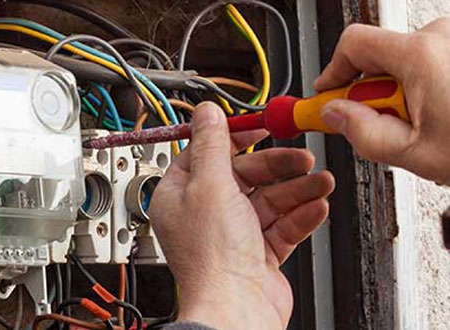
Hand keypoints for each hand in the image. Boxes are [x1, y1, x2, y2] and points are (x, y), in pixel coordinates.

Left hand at [149, 103, 334, 329]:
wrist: (237, 308)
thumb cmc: (213, 257)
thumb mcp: (211, 184)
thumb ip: (213, 145)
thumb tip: (205, 112)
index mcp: (179, 196)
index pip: (204, 155)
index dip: (233, 138)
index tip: (259, 127)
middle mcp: (203, 215)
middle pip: (243, 176)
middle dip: (276, 166)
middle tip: (302, 157)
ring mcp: (232, 235)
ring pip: (268, 201)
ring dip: (297, 189)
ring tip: (321, 181)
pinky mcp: (257, 254)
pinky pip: (282, 226)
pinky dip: (300, 215)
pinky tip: (316, 206)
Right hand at [315, 18, 449, 182]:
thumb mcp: (412, 153)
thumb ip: (361, 131)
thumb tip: (335, 115)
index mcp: (420, 56)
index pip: (354, 44)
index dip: (332, 71)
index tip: (326, 95)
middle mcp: (442, 38)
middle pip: (381, 55)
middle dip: (374, 90)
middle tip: (383, 123)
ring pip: (411, 60)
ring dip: (406, 89)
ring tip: (426, 124)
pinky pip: (436, 60)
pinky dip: (431, 85)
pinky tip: (445, 114)